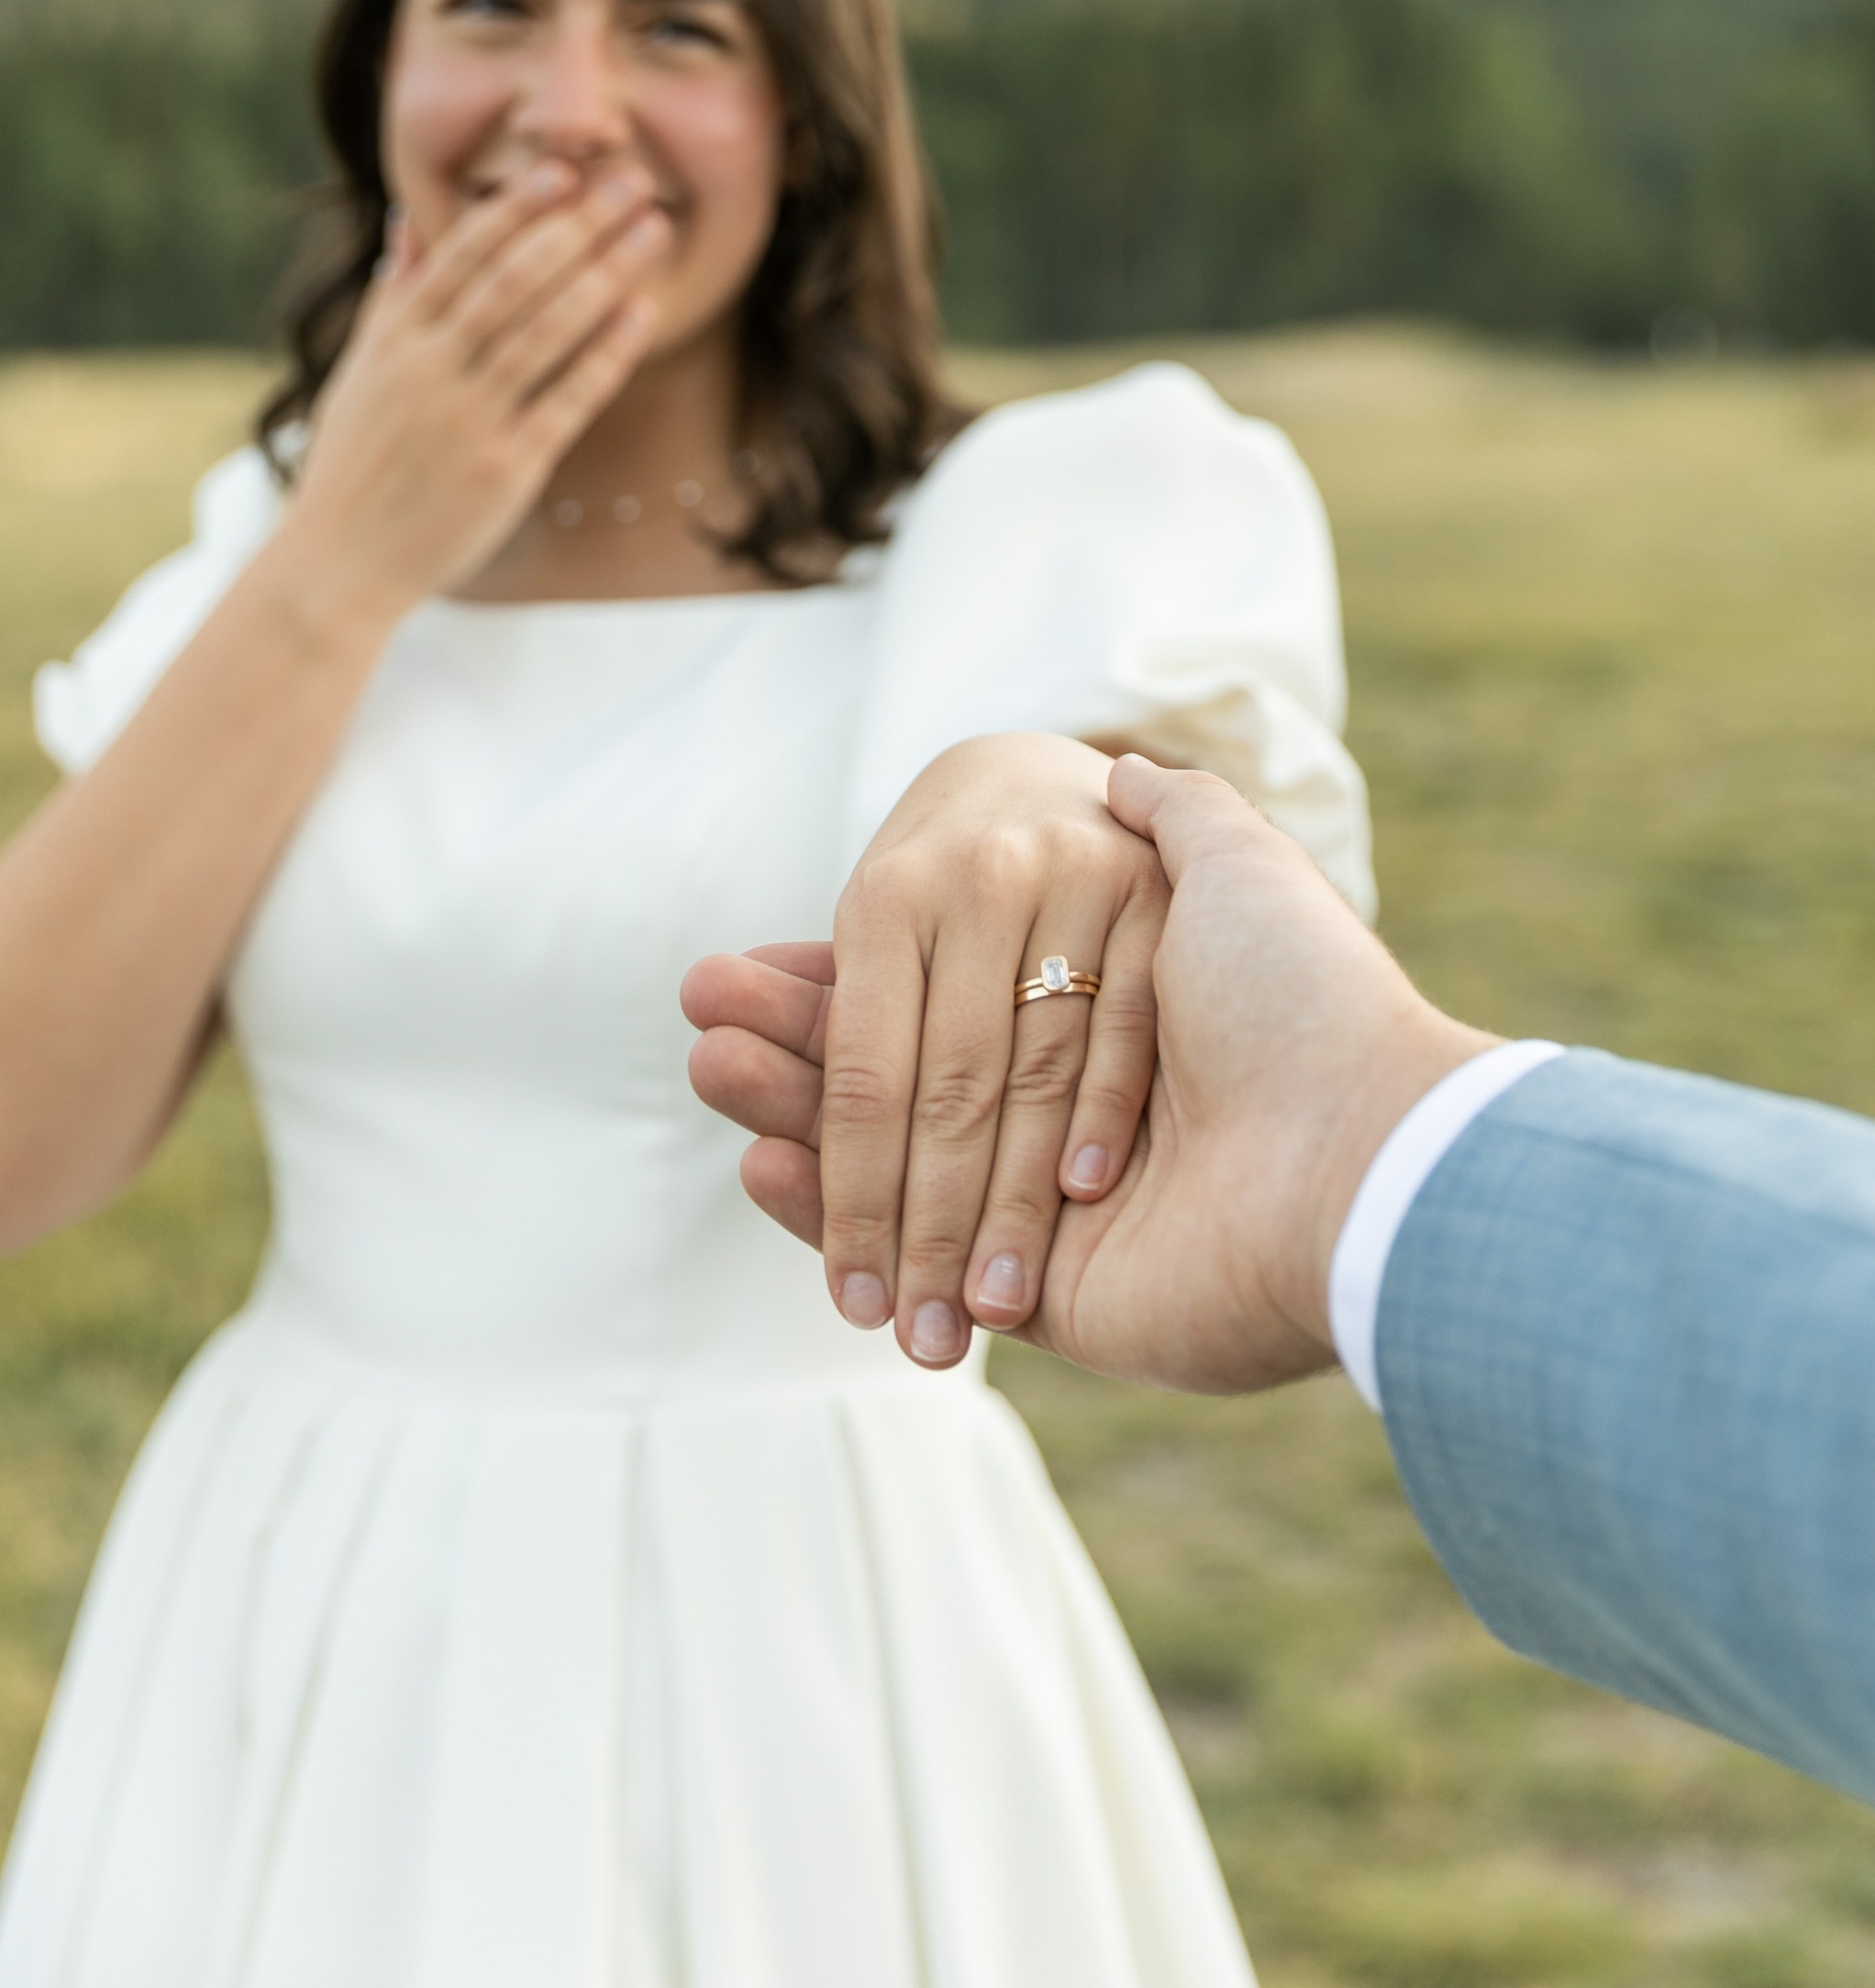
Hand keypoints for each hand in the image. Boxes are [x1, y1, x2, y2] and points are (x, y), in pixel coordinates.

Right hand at [282, 159, 667, 613]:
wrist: (339, 563)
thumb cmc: (352, 465)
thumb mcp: (358, 372)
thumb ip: (392, 298)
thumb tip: (408, 223)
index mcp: (396, 342)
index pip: (462, 257)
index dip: (515, 210)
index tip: (561, 169)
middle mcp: (432, 372)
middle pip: (515, 281)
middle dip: (577, 224)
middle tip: (631, 179)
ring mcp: (470, 420)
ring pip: (546, 330)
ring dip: (605, 273)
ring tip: (652, 229)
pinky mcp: (506, 468)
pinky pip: (566, 399)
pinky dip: (605, 353)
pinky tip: (642, 312)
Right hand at [691, 757, 1498, 1393]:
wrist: (1368, 1149)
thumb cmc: (1301, 996)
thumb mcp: (1233, 869)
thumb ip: (1173, 818)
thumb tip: (1124, 770)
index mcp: (1102, 1015)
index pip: (940, 991)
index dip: (842, 974)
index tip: (751, 957)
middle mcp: (1075, 1111)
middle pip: (904, 1074)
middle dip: (800, 1043)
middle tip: (701, 1013)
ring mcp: (1057, 1210)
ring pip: (896, 1161)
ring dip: (794, 1114)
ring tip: (707, 1064)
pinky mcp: (1056, 1298)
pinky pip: (926, 1255)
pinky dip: (835, 1212)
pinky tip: (757, 1161)